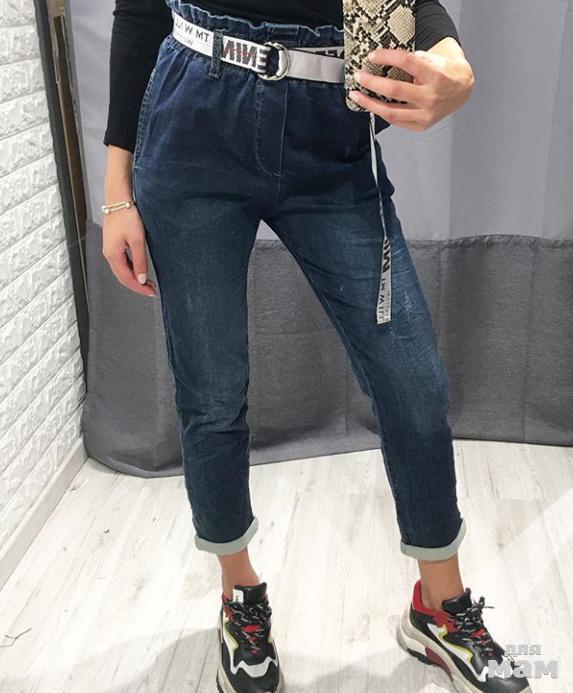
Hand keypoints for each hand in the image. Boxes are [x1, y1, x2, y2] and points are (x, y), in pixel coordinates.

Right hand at [102, 201, 156, 296]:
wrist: (118, 199)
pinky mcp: (113, 244)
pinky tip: (140, 270)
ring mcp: (110, 249)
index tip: (151, 292)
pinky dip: (132, 269)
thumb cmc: (127, 216)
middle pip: (123, 277)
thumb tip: (141, 279)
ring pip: (122, 270)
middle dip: (138, 285)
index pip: (126, 279)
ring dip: (135, 278)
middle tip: (152, 289)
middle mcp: (109, 254)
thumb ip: (140, 262)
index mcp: (112, 255)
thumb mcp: (137, 241)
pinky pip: (122, 262)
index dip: (139, 288)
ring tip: (148, 282)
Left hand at [349, 39, 473, 130]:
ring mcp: (426, 114)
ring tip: (357, 96)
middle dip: (372, 83)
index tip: (372, 56)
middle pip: (395, 90)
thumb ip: (413, 60)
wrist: (461, 90)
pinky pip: (396, 121)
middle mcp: (431, 96)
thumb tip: (384, 62)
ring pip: (391, 112)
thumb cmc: (444, 72)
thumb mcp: (434, 58)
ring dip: (370, 104)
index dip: (387, 57)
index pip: (407, 62)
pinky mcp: (422, 125)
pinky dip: (381, 112)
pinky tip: (373, 106)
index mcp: (436, 75)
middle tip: (359, 77)